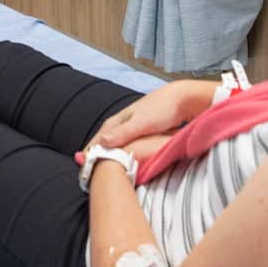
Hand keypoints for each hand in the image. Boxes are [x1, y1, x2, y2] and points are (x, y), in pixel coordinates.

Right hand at [78, 80, 216, 162]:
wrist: (185, 98)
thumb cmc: (164, 109)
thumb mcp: (142, 123)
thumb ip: (123, 133)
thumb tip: (102, 142)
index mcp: (120, 119)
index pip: (99, 137)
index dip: (91, 150)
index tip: (82, 163)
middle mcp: (124, 121)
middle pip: (105, 139)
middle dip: (97, 151)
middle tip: (88, 167)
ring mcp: (134, 124)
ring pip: (117, 140)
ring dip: (110, 151)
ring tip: (104, 164)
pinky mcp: (145, 129)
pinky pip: (128, 142)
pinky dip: (123, 150)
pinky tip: (125, 156)